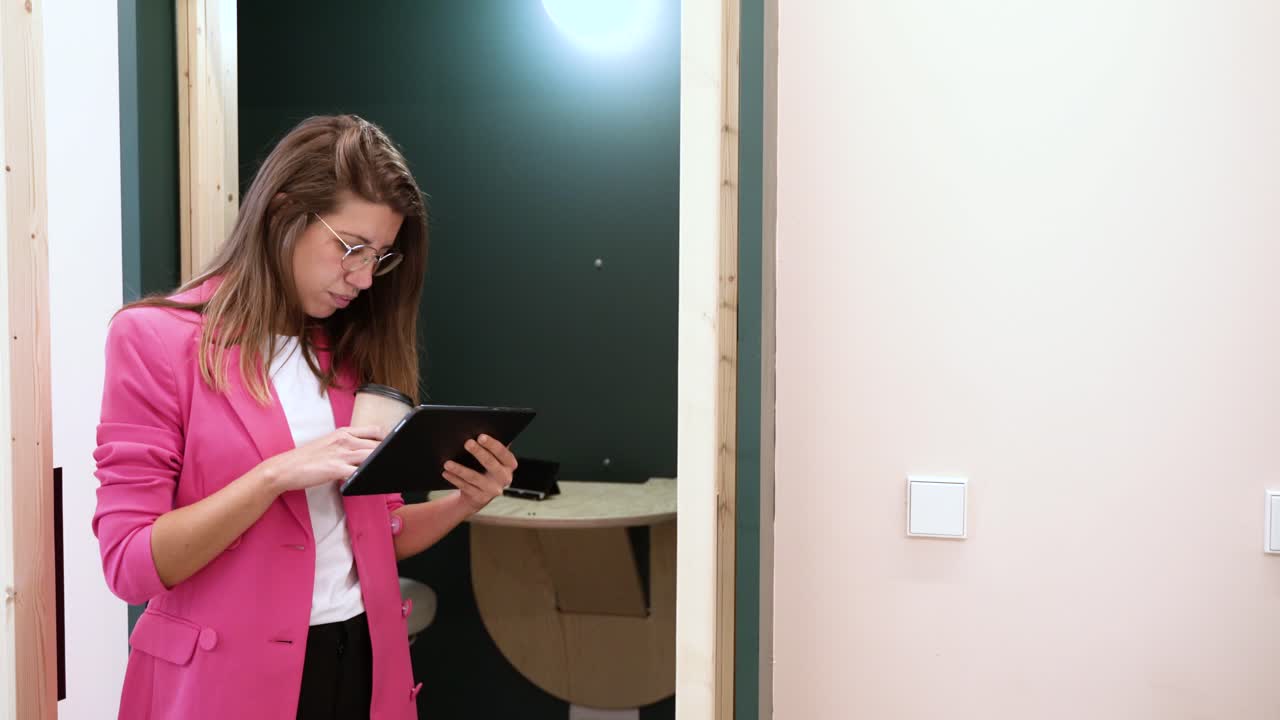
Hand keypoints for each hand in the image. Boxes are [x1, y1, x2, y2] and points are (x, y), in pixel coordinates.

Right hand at [258, 425, 385, 495]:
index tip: (395, 448)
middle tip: (395, 464)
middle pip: (377, 444)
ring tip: (389, 473)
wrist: (284, 468)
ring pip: (371, 456)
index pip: (375, 430)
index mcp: (343, 432)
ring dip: (381, 465)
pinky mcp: (335, 468)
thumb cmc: (307, 458)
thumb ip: (348, 446)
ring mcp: (340, 454)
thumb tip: (367, 453)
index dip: (388, 439)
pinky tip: (371, 483)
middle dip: (388, 455)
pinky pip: (358, 473)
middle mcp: (344, 440)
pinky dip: (367, 477)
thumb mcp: (330, 444)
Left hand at [442, 434, 517, 511]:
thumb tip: (478, 431)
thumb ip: (490, 448)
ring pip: (475, 477)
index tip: (480, 436)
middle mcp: (505, 478)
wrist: (480, 493)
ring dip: (460, 469)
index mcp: (510, 464)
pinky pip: (466, 487)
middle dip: (478, 452)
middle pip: (491, 464)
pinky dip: (455, 479)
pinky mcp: (481, 499)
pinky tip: (446, 472)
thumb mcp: (492, 458)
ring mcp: (494, 490)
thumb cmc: (485, 468)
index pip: (503, 453)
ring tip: (448, 462)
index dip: (492, 444)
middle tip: (467, 443)